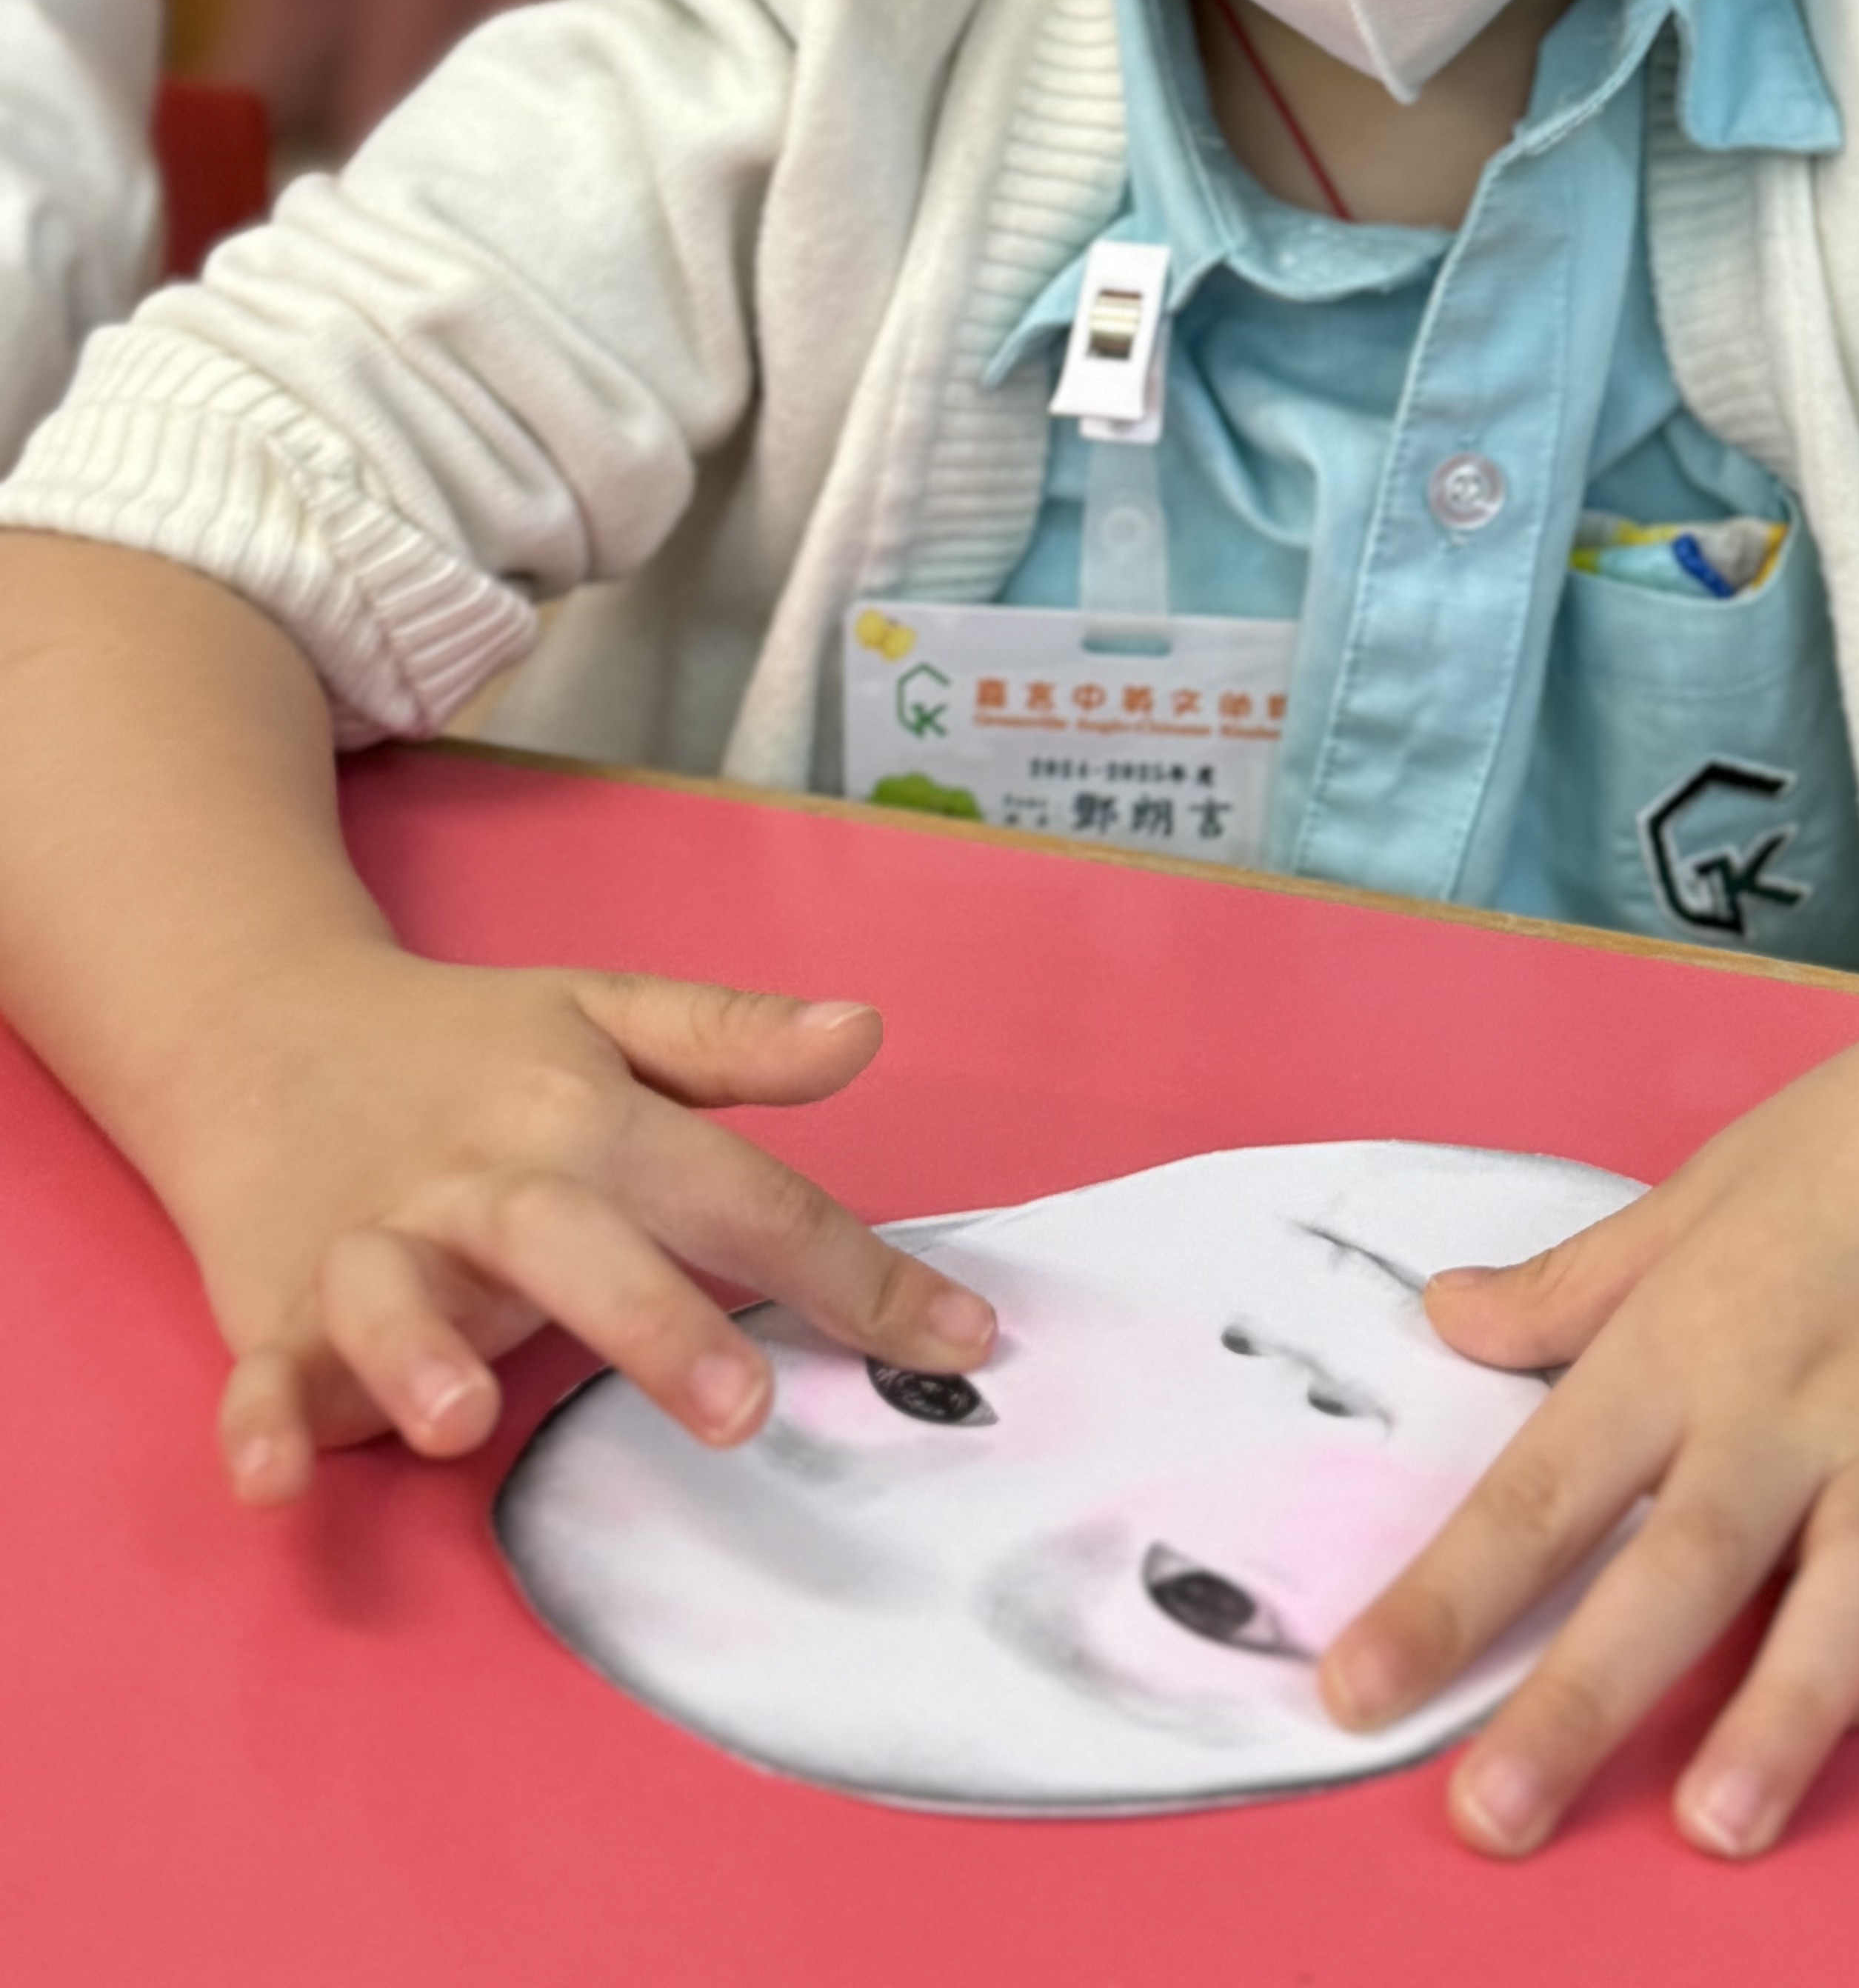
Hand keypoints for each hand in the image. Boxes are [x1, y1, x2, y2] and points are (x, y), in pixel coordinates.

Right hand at [162, 947, 993, 1506]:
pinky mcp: (276, 1308)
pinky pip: (262, 1374)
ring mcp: (372, 1244)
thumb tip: (869, 1030)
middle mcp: (484, 1179)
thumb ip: (735, 1042)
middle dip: (654, 1325)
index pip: (740, 1196)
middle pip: (575, 1245)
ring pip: (394, 1297)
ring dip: (425, 1356)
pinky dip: (260, 1424)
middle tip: (744, 1413)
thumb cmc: (468, 1048)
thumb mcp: (606, 1014)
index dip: (855, 1271)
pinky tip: (279, 1477)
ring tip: (466, 1424)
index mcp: (581, 1114)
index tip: (966, 1341)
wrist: (263, 1031)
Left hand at [1314, 719, 1858, 1858]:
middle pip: (1672, 1573)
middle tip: (1491, 1816)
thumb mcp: (1704, 1184)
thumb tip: (1448, 1317)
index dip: (1445, 1599)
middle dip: (1576, 1705)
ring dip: (1775, 1725)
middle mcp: (1796, 1403)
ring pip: (1838, 1613)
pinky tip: (1846, 1732)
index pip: (1543, 1488)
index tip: (1356, 1690)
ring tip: (1713, 1828)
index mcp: (1695, 1330)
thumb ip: (1577, 1282)